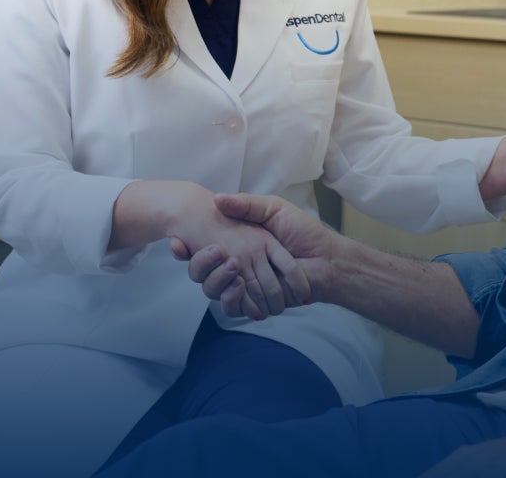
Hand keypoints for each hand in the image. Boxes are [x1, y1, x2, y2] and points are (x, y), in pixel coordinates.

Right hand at [173, 194, 334, 318]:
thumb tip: (216, 198)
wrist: (326, 257)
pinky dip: (232, 299)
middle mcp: (236, 267)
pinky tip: (239, 285)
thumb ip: (245, 205)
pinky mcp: (255, 304)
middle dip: (200, 264)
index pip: (201, 248)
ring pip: (212, 291)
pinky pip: (232, 308)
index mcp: (236, 245)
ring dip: (217, 280)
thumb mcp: (272, 209)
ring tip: (232, 267)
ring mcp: (244, 287)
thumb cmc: (303, 231)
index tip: (178, 242)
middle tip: (213, 252)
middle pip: (201, 272)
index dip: (184, 248)